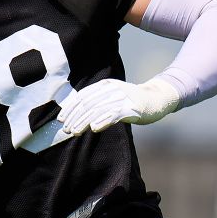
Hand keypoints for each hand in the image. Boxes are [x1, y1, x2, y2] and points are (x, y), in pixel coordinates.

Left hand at [57, 77, 179, 135]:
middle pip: (87, 104)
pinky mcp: (131, 107)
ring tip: (75, 132)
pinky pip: (113, 114)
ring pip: (97, 110)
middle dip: (74, 117)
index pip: (82, 96)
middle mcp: (111, 89)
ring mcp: (121, 97)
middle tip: (65, 129)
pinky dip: (102, 121)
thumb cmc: (130, 101)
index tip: (61, 119)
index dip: (70, 108)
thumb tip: (74, 115)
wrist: (156, 99)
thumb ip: (96, 102)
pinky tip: (94, 128)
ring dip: (84, 122)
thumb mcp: (111, 97)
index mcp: (104, 85)